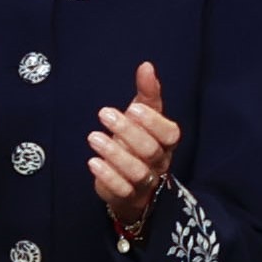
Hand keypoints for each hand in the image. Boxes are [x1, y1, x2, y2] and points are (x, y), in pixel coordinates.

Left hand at [83, 61, 181, 236]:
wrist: (133, 183)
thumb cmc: (139, 141)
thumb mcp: (144, 116)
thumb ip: (147, 93)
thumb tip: (146, 65)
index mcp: (167, 142)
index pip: (169, 133)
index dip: (152, 122)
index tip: (132, 108)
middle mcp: (159, 162)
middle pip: (151, 150)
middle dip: (128, 132)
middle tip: (104, 114)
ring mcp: (145, 182)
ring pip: (137, 171)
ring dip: (114, 154)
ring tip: (93, 137)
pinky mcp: (127, 196)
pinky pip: (122, 189)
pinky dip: (108, 176)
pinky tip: (92, 162)